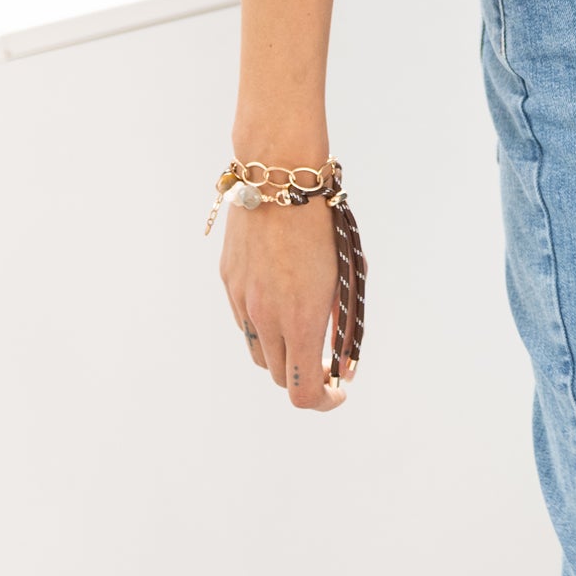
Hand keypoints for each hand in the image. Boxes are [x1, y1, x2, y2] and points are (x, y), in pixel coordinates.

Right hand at [219, 195, 355, 410]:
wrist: (280, 174)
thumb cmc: (323, 219)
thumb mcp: (346, 271)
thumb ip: (344, 319)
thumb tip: (344, 362)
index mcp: (301, 317)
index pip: (303, 391)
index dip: (324, 401)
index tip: (339, 390)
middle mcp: (266, 316)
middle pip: (280, 376)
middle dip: (305, 376)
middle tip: (326, 359)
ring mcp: (242, 300)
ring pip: (258, 352)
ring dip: (281, 352)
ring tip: (303, 326)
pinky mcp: (229, 282)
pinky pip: (244, 320)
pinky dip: (263, 324)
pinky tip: (281, 295)